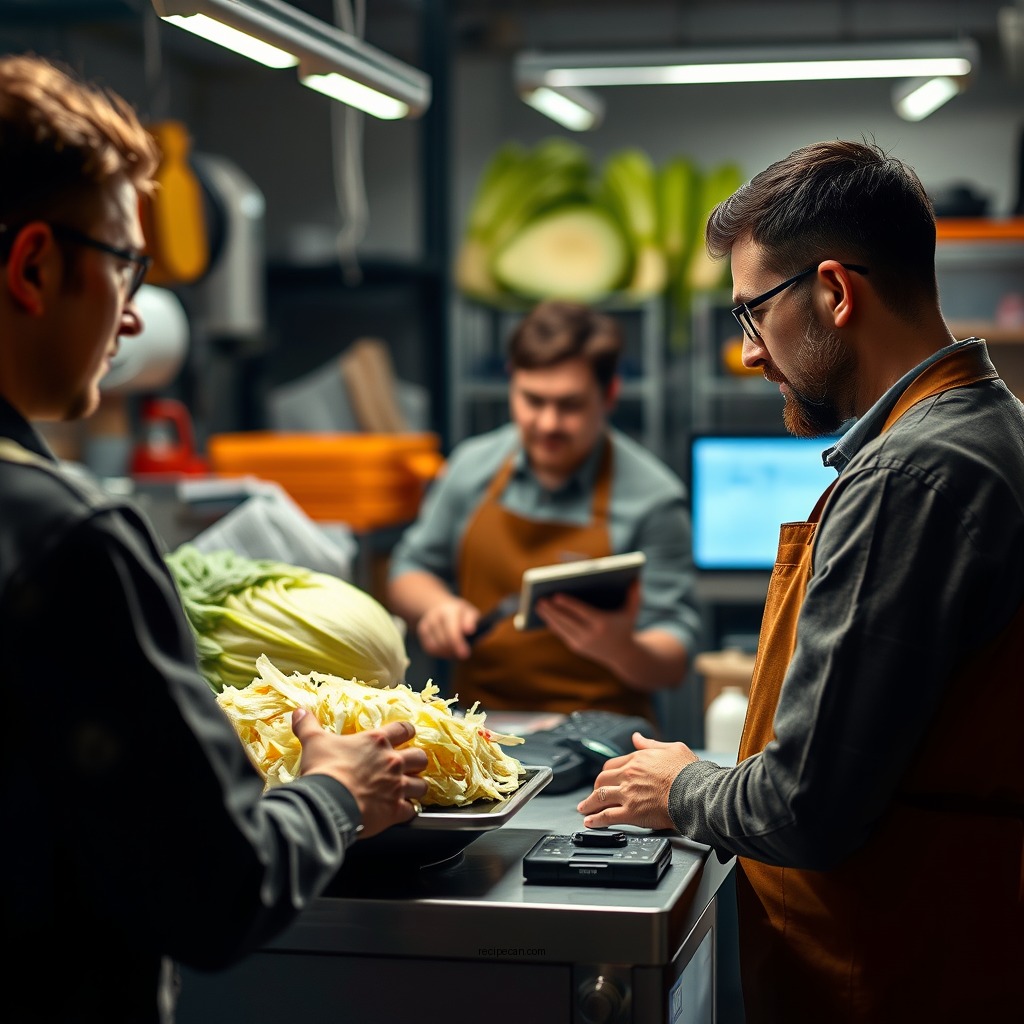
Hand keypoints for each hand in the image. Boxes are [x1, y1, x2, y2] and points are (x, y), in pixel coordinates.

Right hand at [292, 707, 428, 839]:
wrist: (327, 802)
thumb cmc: (324, 770)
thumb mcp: (314, 741)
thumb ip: (308, 725)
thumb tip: (299, 711)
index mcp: (377, 742)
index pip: (403, 729)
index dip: (407, 731)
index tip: (407, 734)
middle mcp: (392, 762)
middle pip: (420, 757)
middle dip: (417, 761)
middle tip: (411, 765)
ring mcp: (396, 786)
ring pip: (422, 785)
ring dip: (417, 787)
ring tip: (411, 790)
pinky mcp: (395, 810)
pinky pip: (412, 811)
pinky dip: (408, 812)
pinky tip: (402, 812)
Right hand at [416, 595, 479, 659]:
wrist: (445, 608)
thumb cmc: (462, 615)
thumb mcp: (470, 614)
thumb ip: (472, 621)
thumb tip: (469, 630)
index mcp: (450, 610)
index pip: (452, 630)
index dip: (458, 643)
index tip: (465, 654)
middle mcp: (436, 615)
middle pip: (443, 640)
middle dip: (454, 650)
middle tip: (464, 654)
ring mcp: (427, 622)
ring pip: (435, 646)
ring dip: (447, 653)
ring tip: (456, 650)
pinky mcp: (422, 630)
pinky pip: (430, 648)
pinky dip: (440, 653)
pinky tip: (447, 649)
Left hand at [535, 581, 640, 667]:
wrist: (623, 655)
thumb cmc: (626, 627)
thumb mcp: (632, 612)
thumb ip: (635, 595)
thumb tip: (636, 578)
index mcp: (602, 624)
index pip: (581, 612)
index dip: (568, 604)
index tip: (556, 595)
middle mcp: (590, 635)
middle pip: (567, 621)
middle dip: (552, 610)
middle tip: (540, 599)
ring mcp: (582, 643)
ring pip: (561, 628)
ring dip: (548, 617)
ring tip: (538, 605)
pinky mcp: (576, 647)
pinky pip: (562, 634)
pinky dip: (553, 624)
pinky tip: (545, 615)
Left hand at [575, 731, 697, 830]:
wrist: (695, 792)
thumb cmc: (689, 772)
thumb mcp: (672, 748)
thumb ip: (651, 744)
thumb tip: (637, 737)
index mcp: (638, 759)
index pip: (613, 765)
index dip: (607, 774)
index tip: (605, 780)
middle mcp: (629, 775)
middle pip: (602, 780)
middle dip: (595, 788)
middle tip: (592, 796)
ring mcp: (628, 794)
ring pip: (600, 797)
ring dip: (589, 804)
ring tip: (584, 810)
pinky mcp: (631, 812)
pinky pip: (607, 816)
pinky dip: (596, 820)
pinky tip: (590, 822)